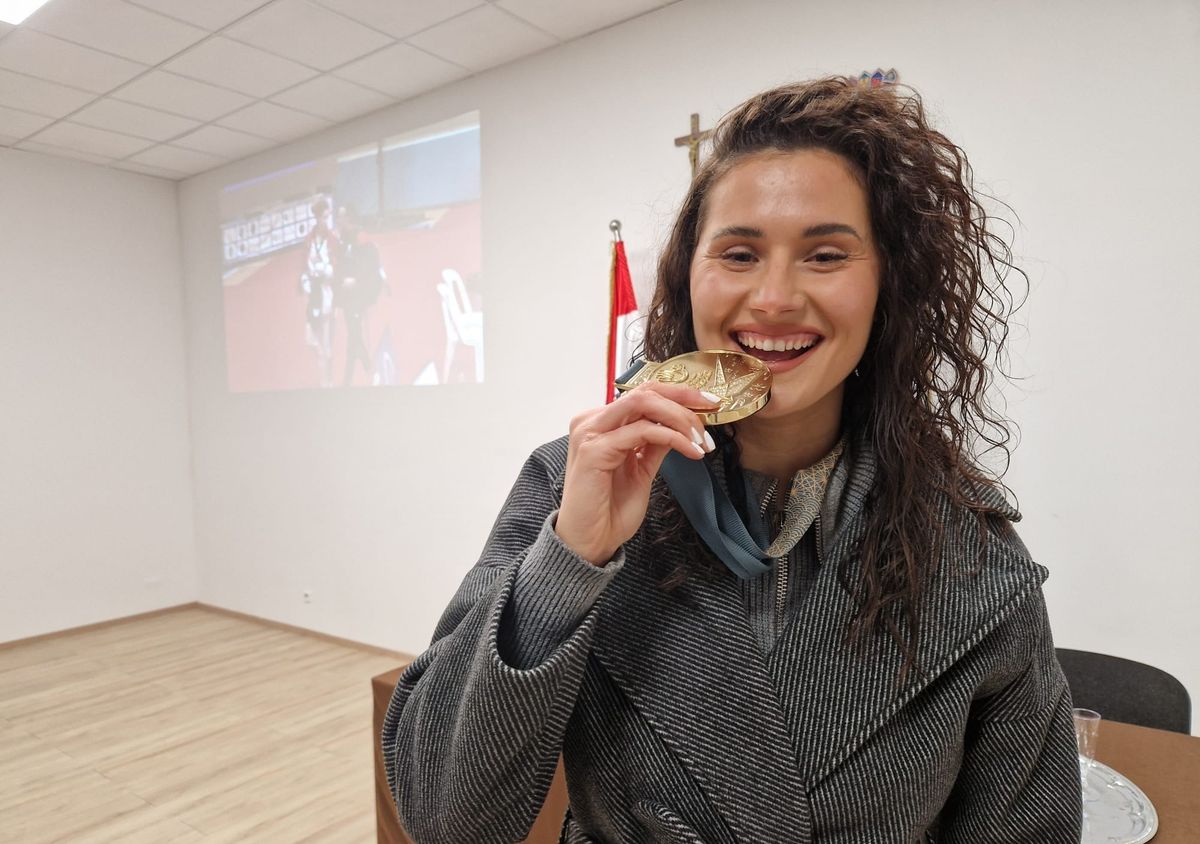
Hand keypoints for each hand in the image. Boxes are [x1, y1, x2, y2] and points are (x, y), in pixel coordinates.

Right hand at [555, 383, 720, 564]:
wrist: (590, 541)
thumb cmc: (610, 509)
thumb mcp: (642, 468)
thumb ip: (655, 443)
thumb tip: (681, 424)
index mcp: (601, 423)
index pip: (643, 394)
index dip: (678, 394)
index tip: (708, 402)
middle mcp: (591, 421)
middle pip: (644, 391)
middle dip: (683, 397)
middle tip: (711, 408)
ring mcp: (590, 433)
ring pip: (643, 403)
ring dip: (680, 418)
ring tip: (702, 439)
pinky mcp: (594, 449)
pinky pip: (642, 431)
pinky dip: (673, 437)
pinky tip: (691, 451)